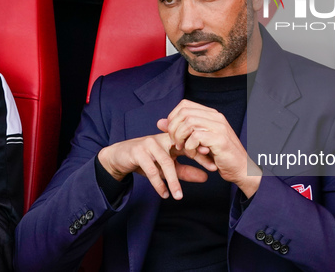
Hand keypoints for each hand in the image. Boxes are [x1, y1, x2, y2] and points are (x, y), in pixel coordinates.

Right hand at [97, 130, 215, 199]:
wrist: (120, 156)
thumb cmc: (147, 160)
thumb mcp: (168, 167)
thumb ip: (186, 171)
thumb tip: (206, 178)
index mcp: (172, 139)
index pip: (191, 144)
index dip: (203, 155)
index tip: (215, 166)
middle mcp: (163, 138)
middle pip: (183, 149)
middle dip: (196, 161)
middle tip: (209, 175)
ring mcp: (150, 144)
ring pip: (166, 163)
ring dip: (174, 181)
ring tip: (179, 196)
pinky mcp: (138, 152)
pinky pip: (151, 170)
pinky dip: (158, 184)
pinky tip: (164, 194)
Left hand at [159, 99, 261, 197]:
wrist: (242, 169)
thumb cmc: (220, 156)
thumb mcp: (198, 141)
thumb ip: (180, 130)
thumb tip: (160, 122)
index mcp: (212, 114)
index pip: (184, 104)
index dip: (173, 117)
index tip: (172, 133)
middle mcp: (216, 117)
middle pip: (184, 112)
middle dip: (174, 129)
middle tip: (176, 143)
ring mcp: (219, 127)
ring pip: (188, 123)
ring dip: (181, 138)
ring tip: (184, 149)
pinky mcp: (219, 139)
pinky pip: (195, 137)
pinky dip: (190, 147)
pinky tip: (194, 155)